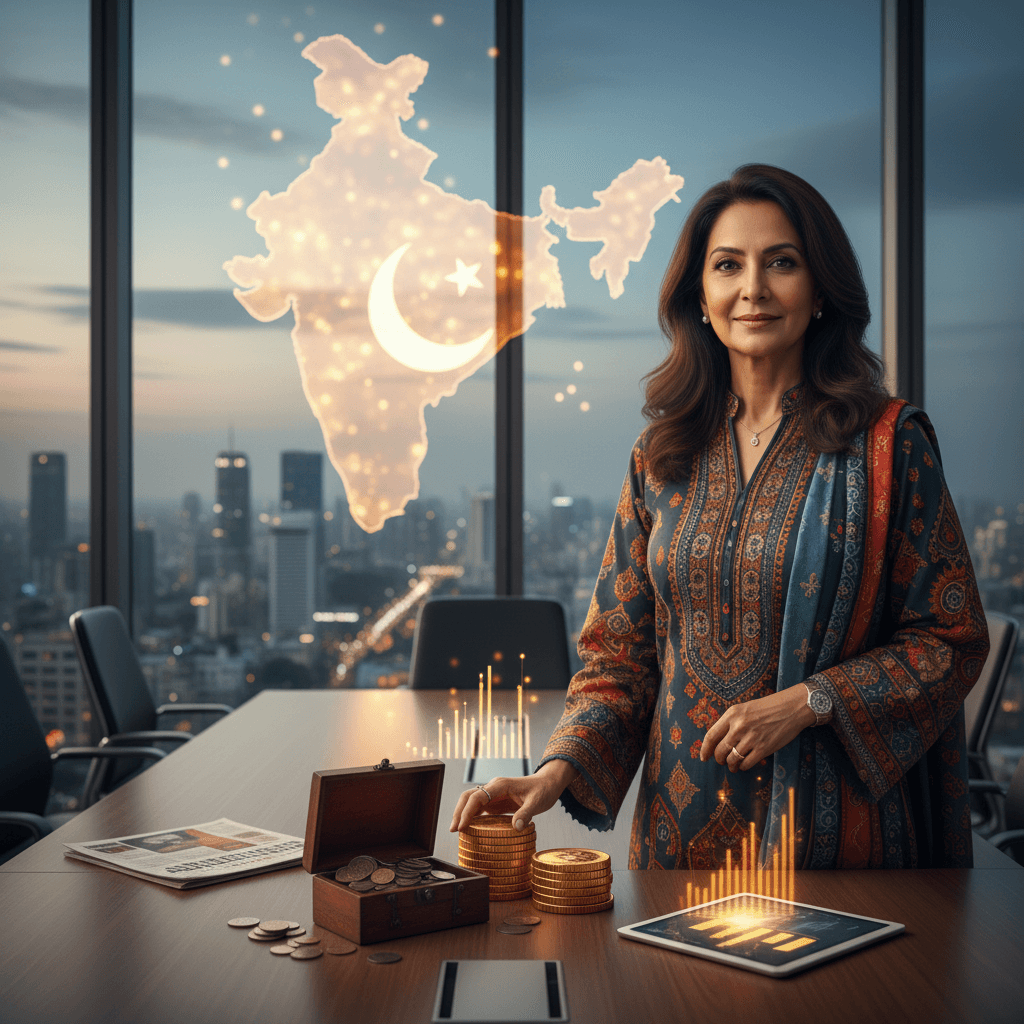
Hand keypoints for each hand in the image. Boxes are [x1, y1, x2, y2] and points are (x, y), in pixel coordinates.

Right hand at [449, 760, 577, 832]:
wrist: (548, 783)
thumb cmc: (543, 790)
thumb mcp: (537, 802)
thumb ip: (526, 813)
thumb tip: (516, 827)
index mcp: (501, 785)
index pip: (477, 796)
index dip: (467, 811)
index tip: (462, 826)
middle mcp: (494, 788)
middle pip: (469, 796)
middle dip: (459, 812)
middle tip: (453, 830)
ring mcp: (494, 794)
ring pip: (472, 801)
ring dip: (463, 814)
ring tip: (457, 831)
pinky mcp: (497, 802)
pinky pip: (480, 808)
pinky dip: (472, 817)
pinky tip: (469, 829)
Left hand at [699, 685, 814, 771]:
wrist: (791, 708)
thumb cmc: (767, 708)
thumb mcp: (744, 709)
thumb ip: (731, 722)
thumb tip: (718, 741)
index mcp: (732, 714)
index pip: (711, 736)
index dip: (705, 749)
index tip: (703, 757)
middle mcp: (739, 726)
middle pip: (720, 750)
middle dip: (719, 759)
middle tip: (721, 761)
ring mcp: (751, 738)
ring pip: (732, 759)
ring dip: (731, 765)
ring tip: (733, 765)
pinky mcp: (764, 748)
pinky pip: (746, 764)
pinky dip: (743, 767)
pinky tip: (744, 764)